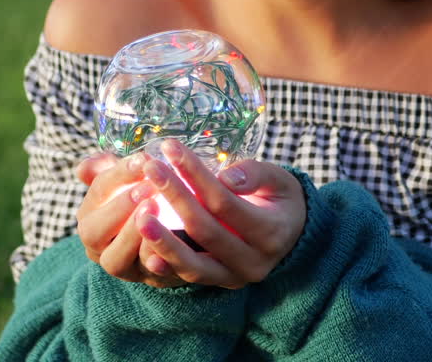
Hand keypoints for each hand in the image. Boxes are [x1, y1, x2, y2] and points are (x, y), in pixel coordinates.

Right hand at [73, 152, 174, 285]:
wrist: (180, 236)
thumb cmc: (150, 201)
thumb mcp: (131, 183)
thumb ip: (113, 173)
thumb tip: (85, 168)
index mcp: (91, 214)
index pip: (98, 191)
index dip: (119, 174)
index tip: (143, 159)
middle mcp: (98, 244)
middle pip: (93, 231)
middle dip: (119, 208)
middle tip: (147, 188)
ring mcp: (121, 266)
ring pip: (116, 259)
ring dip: (133, 234)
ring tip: (156, 209)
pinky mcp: (148, 280)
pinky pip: (148, 276)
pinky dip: (155, 264)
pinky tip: (165, 250)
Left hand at [134, 139, 305, 288]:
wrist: (292, 234)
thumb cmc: (281, 198)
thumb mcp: (279, 179)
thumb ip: (255, 175)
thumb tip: (225, 177)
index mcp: (271, 232)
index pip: (224, 201)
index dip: (196, 175)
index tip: (170, 149)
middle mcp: (254, 261)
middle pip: (205, 230)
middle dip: (174, 197)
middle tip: (150, 169)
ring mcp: (235, 277)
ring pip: (194, 264)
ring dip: (164, 241)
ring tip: (139, 217)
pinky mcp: (219, 283)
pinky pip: (189, 277)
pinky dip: (167, 265)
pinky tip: (145, 252)